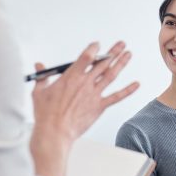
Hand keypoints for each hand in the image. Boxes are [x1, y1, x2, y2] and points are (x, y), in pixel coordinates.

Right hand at [29, 41, 139, 175]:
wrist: (55, 131)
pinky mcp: (99, 107)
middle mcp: (85, 83)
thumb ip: (42, 76)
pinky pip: (117, 97)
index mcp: (71, 76)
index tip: (98, 45)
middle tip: (121, 44)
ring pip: (111, 75)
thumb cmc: (46, 113)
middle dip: (113, 52)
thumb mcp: (39, 91)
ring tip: (129, 54)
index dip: (94, 49)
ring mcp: (94, 94)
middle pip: (102, 63)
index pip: (86, 56)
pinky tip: (137, 84)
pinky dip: (128, 90)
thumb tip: (39, 66)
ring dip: (121, 64)